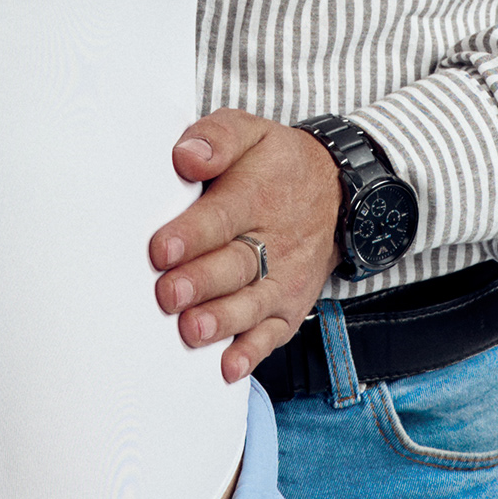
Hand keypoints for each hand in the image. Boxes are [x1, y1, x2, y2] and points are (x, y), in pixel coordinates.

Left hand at [148, 111, 340, 383]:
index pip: (222, 216)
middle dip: (201, 282)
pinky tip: (229, 367)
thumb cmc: (274, 163)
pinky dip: (252, 353)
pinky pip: (273, 333)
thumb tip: (186, 156)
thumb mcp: (250, 131)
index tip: (161, 249)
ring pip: (253, 303)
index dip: (192, 234)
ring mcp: (283, 278)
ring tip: (192, 330)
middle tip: (169, 294)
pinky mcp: (288, 307)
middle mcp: (273, 241)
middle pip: (236, 265)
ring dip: (222, 320)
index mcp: (257, 194)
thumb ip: (217, 138)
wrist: (336, 192)